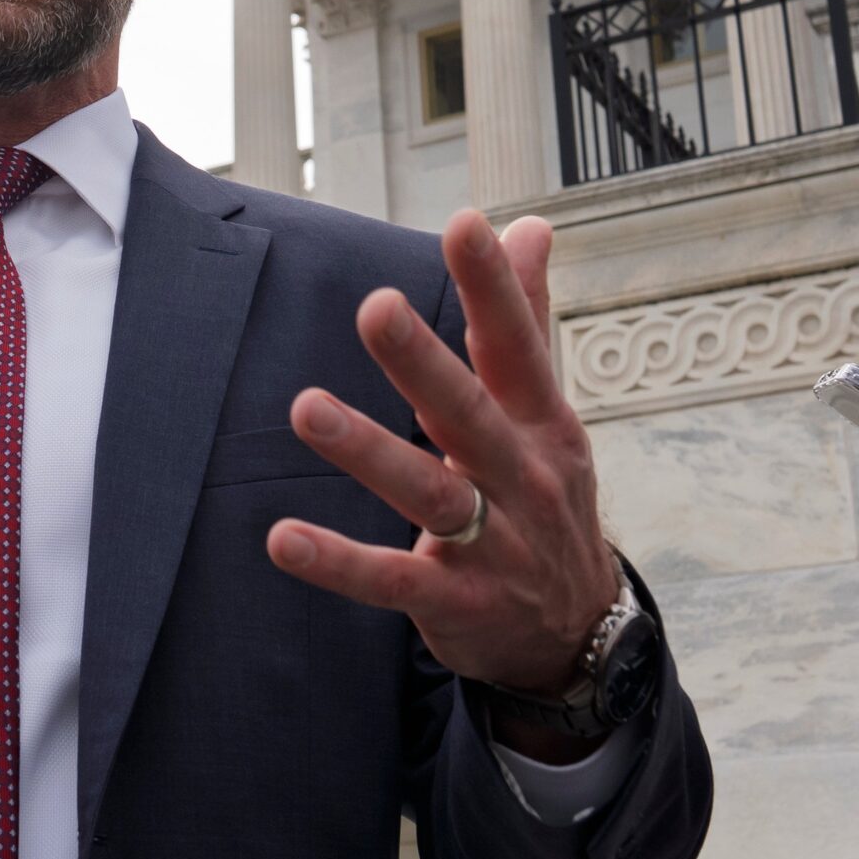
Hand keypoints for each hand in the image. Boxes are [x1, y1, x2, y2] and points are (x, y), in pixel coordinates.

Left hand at [266, 210, 620, 704]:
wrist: (576, 633)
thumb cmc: (545, 499)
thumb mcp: (546, 413)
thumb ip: (526, 321)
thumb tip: (530, 226)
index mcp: (539, 422)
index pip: (517, 345)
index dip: (495, 287)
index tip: (466, 225)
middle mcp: (520, 478)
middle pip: (468, 412)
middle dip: (423, 362)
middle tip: (376, 306)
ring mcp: (493, 545)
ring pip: (429, 495)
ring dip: (369, 453)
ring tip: (307, 409)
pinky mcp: (454, 602)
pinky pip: (391, 581)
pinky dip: (338, 563)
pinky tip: (282, 538)